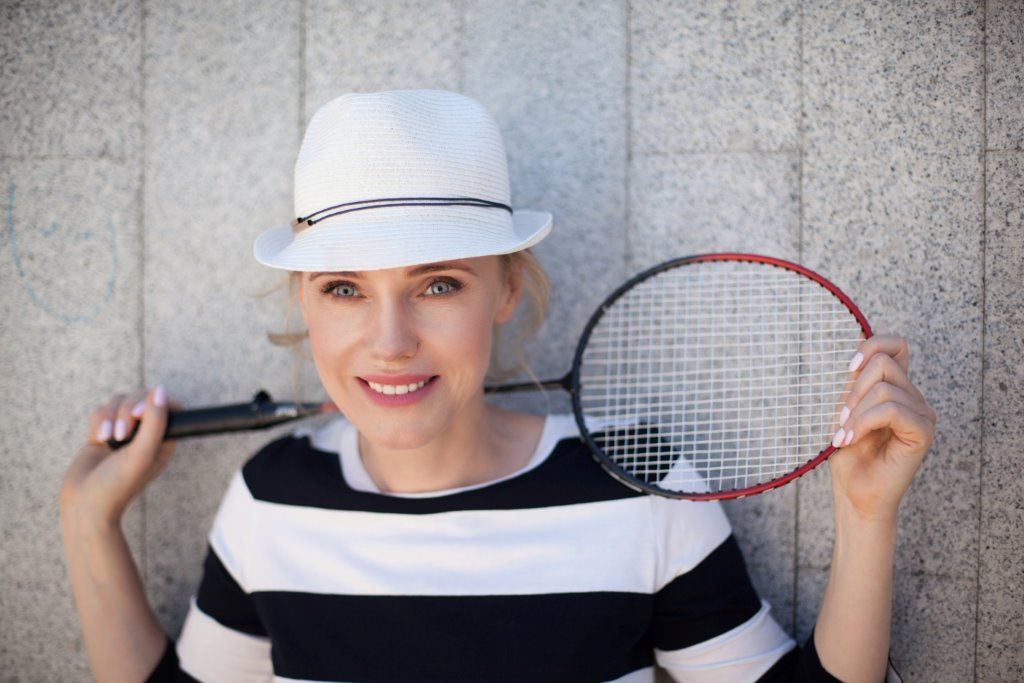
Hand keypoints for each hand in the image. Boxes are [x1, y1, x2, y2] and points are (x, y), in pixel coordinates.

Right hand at [59, 384, 182, 527]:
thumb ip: (155, 421)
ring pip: (119, 401)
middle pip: (141, 398)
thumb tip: (159, 389)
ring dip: (111, 416)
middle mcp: (145, 435)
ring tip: (108, 439)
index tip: (141, 413)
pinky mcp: (101, 433)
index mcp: (163, 440)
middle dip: (128, 410)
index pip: (170, 406)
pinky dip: (98, 421)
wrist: (84, 504)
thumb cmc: (118, 485)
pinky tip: (97, 440)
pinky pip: (101, 411)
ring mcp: (123, 433)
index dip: (156, 401)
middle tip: (121, 434)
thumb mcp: (143, 454)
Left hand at [827, 334, 936, 521]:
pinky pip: (892, 410)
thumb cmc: (847, 455)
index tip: (847, 367)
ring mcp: (922, 414)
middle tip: (840, 418)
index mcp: (896, 388)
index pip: (895, 346)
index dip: (871, 346)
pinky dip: (864, 422)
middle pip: (884, 363)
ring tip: (843, 434)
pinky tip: (851, 438)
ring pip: (885, 388)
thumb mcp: (843, 410)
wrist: (854, 494)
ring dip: (855, 411)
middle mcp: (913, 398)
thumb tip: (849, 349)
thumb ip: (852, 382)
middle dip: (854, 388)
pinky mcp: (923, 433)